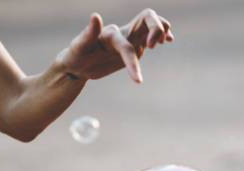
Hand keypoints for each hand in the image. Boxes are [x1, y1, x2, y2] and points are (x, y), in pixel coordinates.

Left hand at [56, 8, 173, 82]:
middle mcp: (123, 33)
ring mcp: (131, 39)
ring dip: (162, 29)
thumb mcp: (78, 47)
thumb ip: (87, 34)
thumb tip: (95, 16)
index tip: (137, 80)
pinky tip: (168, 41)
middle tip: (154, 46)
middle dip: (156, 28)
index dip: (132, 62)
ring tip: (166, 41)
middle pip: (147, 17)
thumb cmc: (75, 55)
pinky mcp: (135, 47)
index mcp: (111, 34)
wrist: (78, 63)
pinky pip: (152, 37)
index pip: (127, 45)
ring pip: (152, 25)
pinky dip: (162, 36)